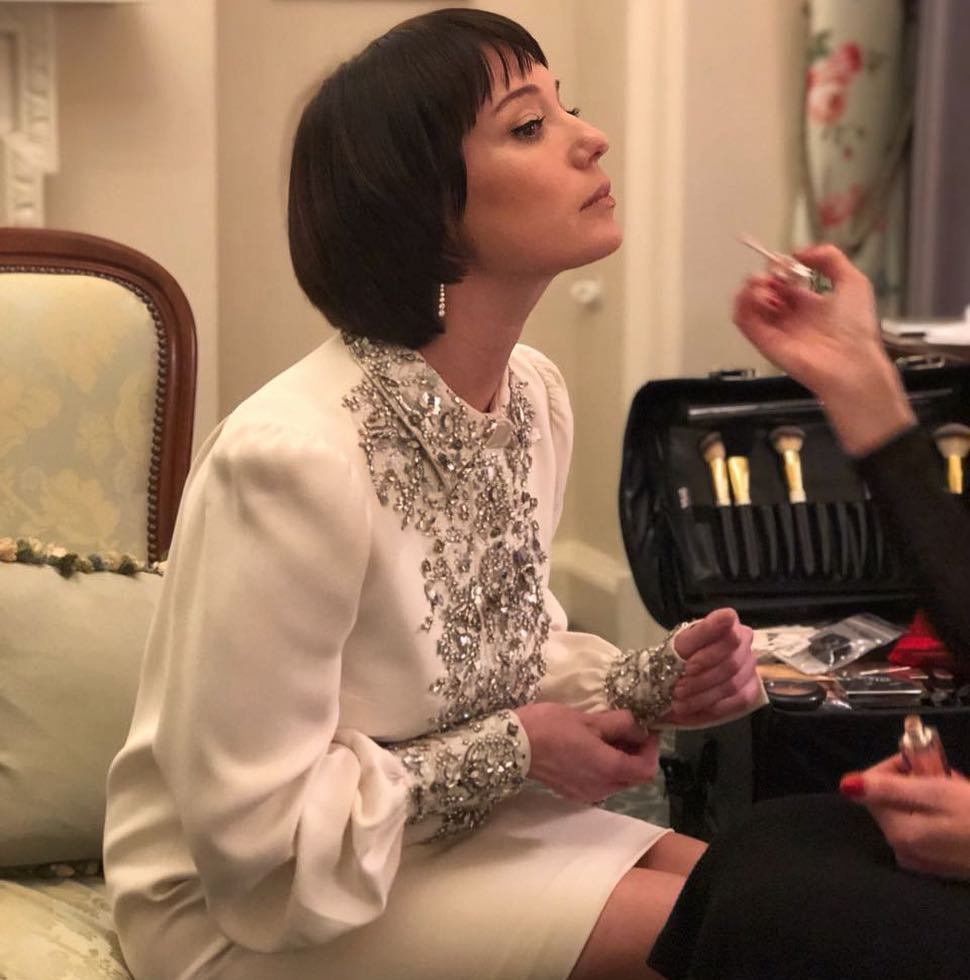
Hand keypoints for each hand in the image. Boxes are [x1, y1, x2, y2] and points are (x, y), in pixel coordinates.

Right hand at [514, 702, 658, 802]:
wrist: (514, 745)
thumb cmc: (551, 726)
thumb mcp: (589, 719)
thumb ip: (619, 724)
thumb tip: (639, 727)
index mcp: (608, 769)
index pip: (646, 769)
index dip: (651, 749)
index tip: (646, 729)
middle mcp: (602, 788)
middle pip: (634, 777)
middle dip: (637, 754)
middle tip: (629, 730)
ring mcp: (587, 794)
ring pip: (617, 781)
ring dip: (621, 761)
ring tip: (609, 737)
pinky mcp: (573, 793)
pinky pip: (600, 783)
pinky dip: (605, 768)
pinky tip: (592, 749)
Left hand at [663, 608, 760, 726]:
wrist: (673, 678)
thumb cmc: (679, 655)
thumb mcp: (684, 642)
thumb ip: (706, 628)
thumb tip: (729, 614)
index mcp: (730, 626)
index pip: (730, 639)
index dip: (708, 656)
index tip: (687, 667)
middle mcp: (745, 645)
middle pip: (731, 665)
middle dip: (701, 680)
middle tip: (678, 689)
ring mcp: (750, 668)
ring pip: (733, 685)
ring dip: (704, 696)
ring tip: (681, 702)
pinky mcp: (750, 689)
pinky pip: (741, 701)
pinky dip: (717, 706)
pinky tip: (699, 708)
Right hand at [733, 244, 914, 454]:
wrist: (850, 363)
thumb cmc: (855, 326)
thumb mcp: (853, 281)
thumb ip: (830, 258)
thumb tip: (799, 253)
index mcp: (811, 304)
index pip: (786, 282)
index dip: (782, 269)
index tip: (786, 262)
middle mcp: (791, 316)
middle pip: (766, 292)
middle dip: (765, 277)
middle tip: (772, 276)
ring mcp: (776, 329)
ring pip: (752, 305)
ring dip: (752, 290)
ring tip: (761, 285)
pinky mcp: (764, 342)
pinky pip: (744, 322)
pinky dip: (742, 306)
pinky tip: (752, 296)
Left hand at [841, 754, 969, 879]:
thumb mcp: (938, 793)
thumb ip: (890, 789)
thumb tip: (846, 785)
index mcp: (897, 832)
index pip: (872, 787)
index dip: (896, 767)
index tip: (923, 762)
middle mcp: (902, 850)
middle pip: (891, 801)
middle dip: (913, 781)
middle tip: (943, 774)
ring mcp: (921, 861)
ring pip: (910, 813)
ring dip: (927, 795)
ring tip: (955, 788)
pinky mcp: (940, 865)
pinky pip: (926, 829)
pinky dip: (938, 814)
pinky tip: (960, 811)